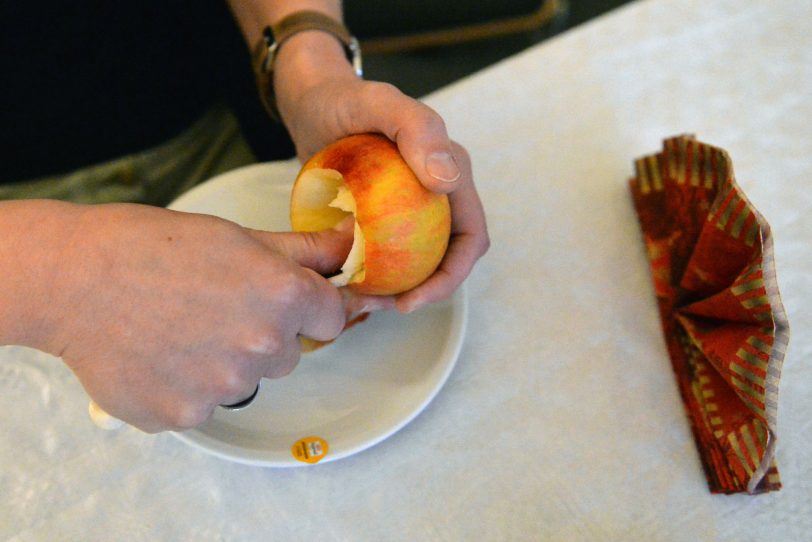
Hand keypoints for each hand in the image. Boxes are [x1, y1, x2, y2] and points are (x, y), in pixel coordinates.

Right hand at [41, 203, 351, 431]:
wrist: (74, 279)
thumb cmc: (154, 246)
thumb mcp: (238, 236)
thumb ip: (304, 251)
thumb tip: (350, 245)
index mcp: (283, 296)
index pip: (333, 317)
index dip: (310, 306)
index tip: (284, 300)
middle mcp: (262, 347)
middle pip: (289, 353)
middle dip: (264, 334)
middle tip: (215, 307)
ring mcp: (223, 388)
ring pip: (247, 380)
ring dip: (225, 362)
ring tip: (180, 329)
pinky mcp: (185, 416)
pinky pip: (204, 405)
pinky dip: (187, 386)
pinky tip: (159, 355)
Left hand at [277, 49, 488, 312]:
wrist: (312, 103)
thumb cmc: (345, 99)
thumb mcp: (379, 103)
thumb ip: (417, 130)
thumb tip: (448, 182)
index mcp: (453, 173)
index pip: (470, 238)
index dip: (451, 276)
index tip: (412, 298)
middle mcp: (439, 195)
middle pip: (447, 258)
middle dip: (425, 291)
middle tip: (383, 307)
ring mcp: (413, 207)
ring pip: (419, 262)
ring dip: (399, 288)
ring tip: (363, 301)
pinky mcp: (386, 216)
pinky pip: (390, 254)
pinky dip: (375, 274)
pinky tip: (350, 284)